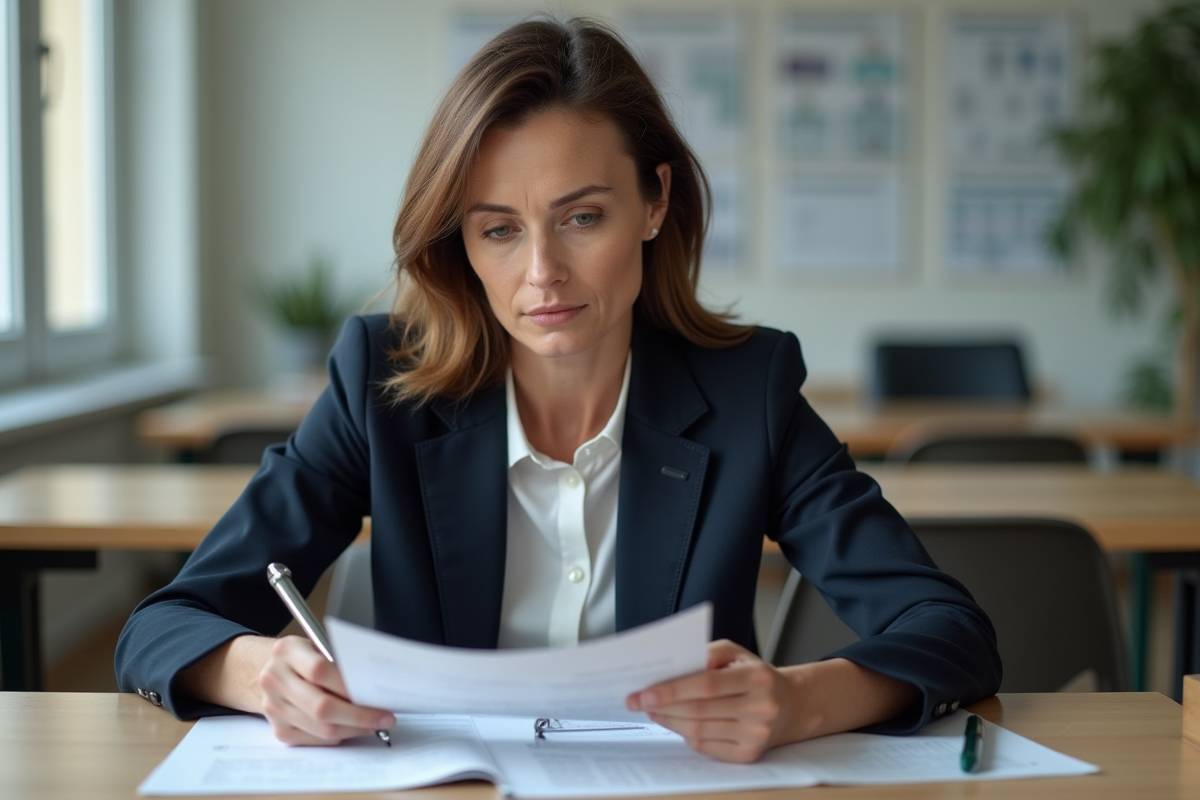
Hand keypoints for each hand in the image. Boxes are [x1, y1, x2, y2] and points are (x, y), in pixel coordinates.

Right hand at [256, 635, 395, 745]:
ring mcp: (273, 707)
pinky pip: (314, 739)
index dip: (349, 687)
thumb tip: (372, 687)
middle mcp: (275, 680)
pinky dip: (337, 736)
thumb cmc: (301, 657)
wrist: (264, 670)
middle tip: (384, 718)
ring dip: (353, 729)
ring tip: (373, 724)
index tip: (375, 696)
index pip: (320, 671)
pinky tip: (351, 729)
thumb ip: (337, 663)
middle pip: (321, 707)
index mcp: (287, 652)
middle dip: (359, 716)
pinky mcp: (278, 728)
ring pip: (320, 728)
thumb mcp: (315, 646)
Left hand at [625, 639, 796, 762]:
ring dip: (668, 721)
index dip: (672, 689)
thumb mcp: (735, 653)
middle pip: (699, 710)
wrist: (789, 705)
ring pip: (699, 731)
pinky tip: (673, 723)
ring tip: (652, 711)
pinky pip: (707, 747)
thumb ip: (706, 653)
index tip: (644, 692)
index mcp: (757, 678)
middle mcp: (760, 708)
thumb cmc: (753, 675)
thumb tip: (671, 667)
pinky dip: (685, 735)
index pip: (706, 684)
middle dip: (662, 707)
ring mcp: (756, 735)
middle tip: (637, 701)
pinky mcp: (749, 755)